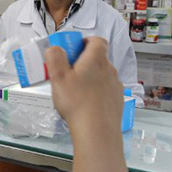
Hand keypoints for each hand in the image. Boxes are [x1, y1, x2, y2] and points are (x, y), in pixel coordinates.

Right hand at [46, 37, 135, 171]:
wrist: (97, 131)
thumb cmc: (76, 101)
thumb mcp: (58, 77)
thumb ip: (55, 58)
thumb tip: (54, 48)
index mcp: (96, 59)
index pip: (97, 40)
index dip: (86, 41)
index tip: (74, 50)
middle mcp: (109, 69)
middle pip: (98, 58)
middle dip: (84, 62)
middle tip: (68, 73)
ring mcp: (115, 85)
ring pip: (102, 75)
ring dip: (91, 78)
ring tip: (76, 92)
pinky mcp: (117, 100)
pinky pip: (106, 90)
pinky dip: (97, 92)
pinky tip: (86, 105)